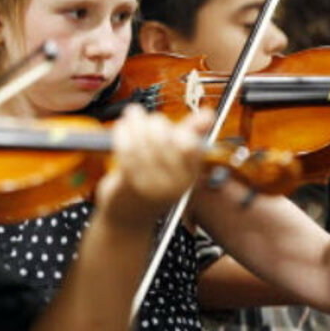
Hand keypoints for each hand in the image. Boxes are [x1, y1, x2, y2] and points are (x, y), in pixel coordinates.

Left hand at [96, 105, 211, 226]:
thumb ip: (191, 135)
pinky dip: (122, 135)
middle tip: (140, 116)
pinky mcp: (130, 184)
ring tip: (129, 117)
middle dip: (150, 122)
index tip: (167, 126)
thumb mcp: (175, 159)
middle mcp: (175, 183)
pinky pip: (127, 151)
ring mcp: (153, 186)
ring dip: (133, 124)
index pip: (189, 145)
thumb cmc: (153, 181)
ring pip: (142, 142)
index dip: (176, 131)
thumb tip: (208, 114)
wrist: (129, 217)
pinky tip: (120, 129)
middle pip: (163, 138)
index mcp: (190, 174)